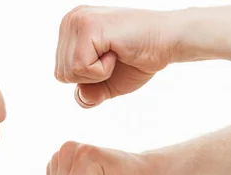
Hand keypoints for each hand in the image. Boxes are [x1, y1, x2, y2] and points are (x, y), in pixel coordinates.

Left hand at [55, 6, 176, 107]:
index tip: (110, 59)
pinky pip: (81, 67)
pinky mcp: (88, 26)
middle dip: (91, 77)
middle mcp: (70, 20)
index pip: (61, 73)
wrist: (168, 43)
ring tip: (115, 53)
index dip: (88, 79)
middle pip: (62, 74)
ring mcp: (78, 20)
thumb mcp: (106, 84)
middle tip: (114, 56)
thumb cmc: (139, 60)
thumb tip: (81, 97)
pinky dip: (102, 70)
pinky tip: (117, 51)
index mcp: (70, 30)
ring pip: (70, 72)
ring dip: (98, 73)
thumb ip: (88, 94)